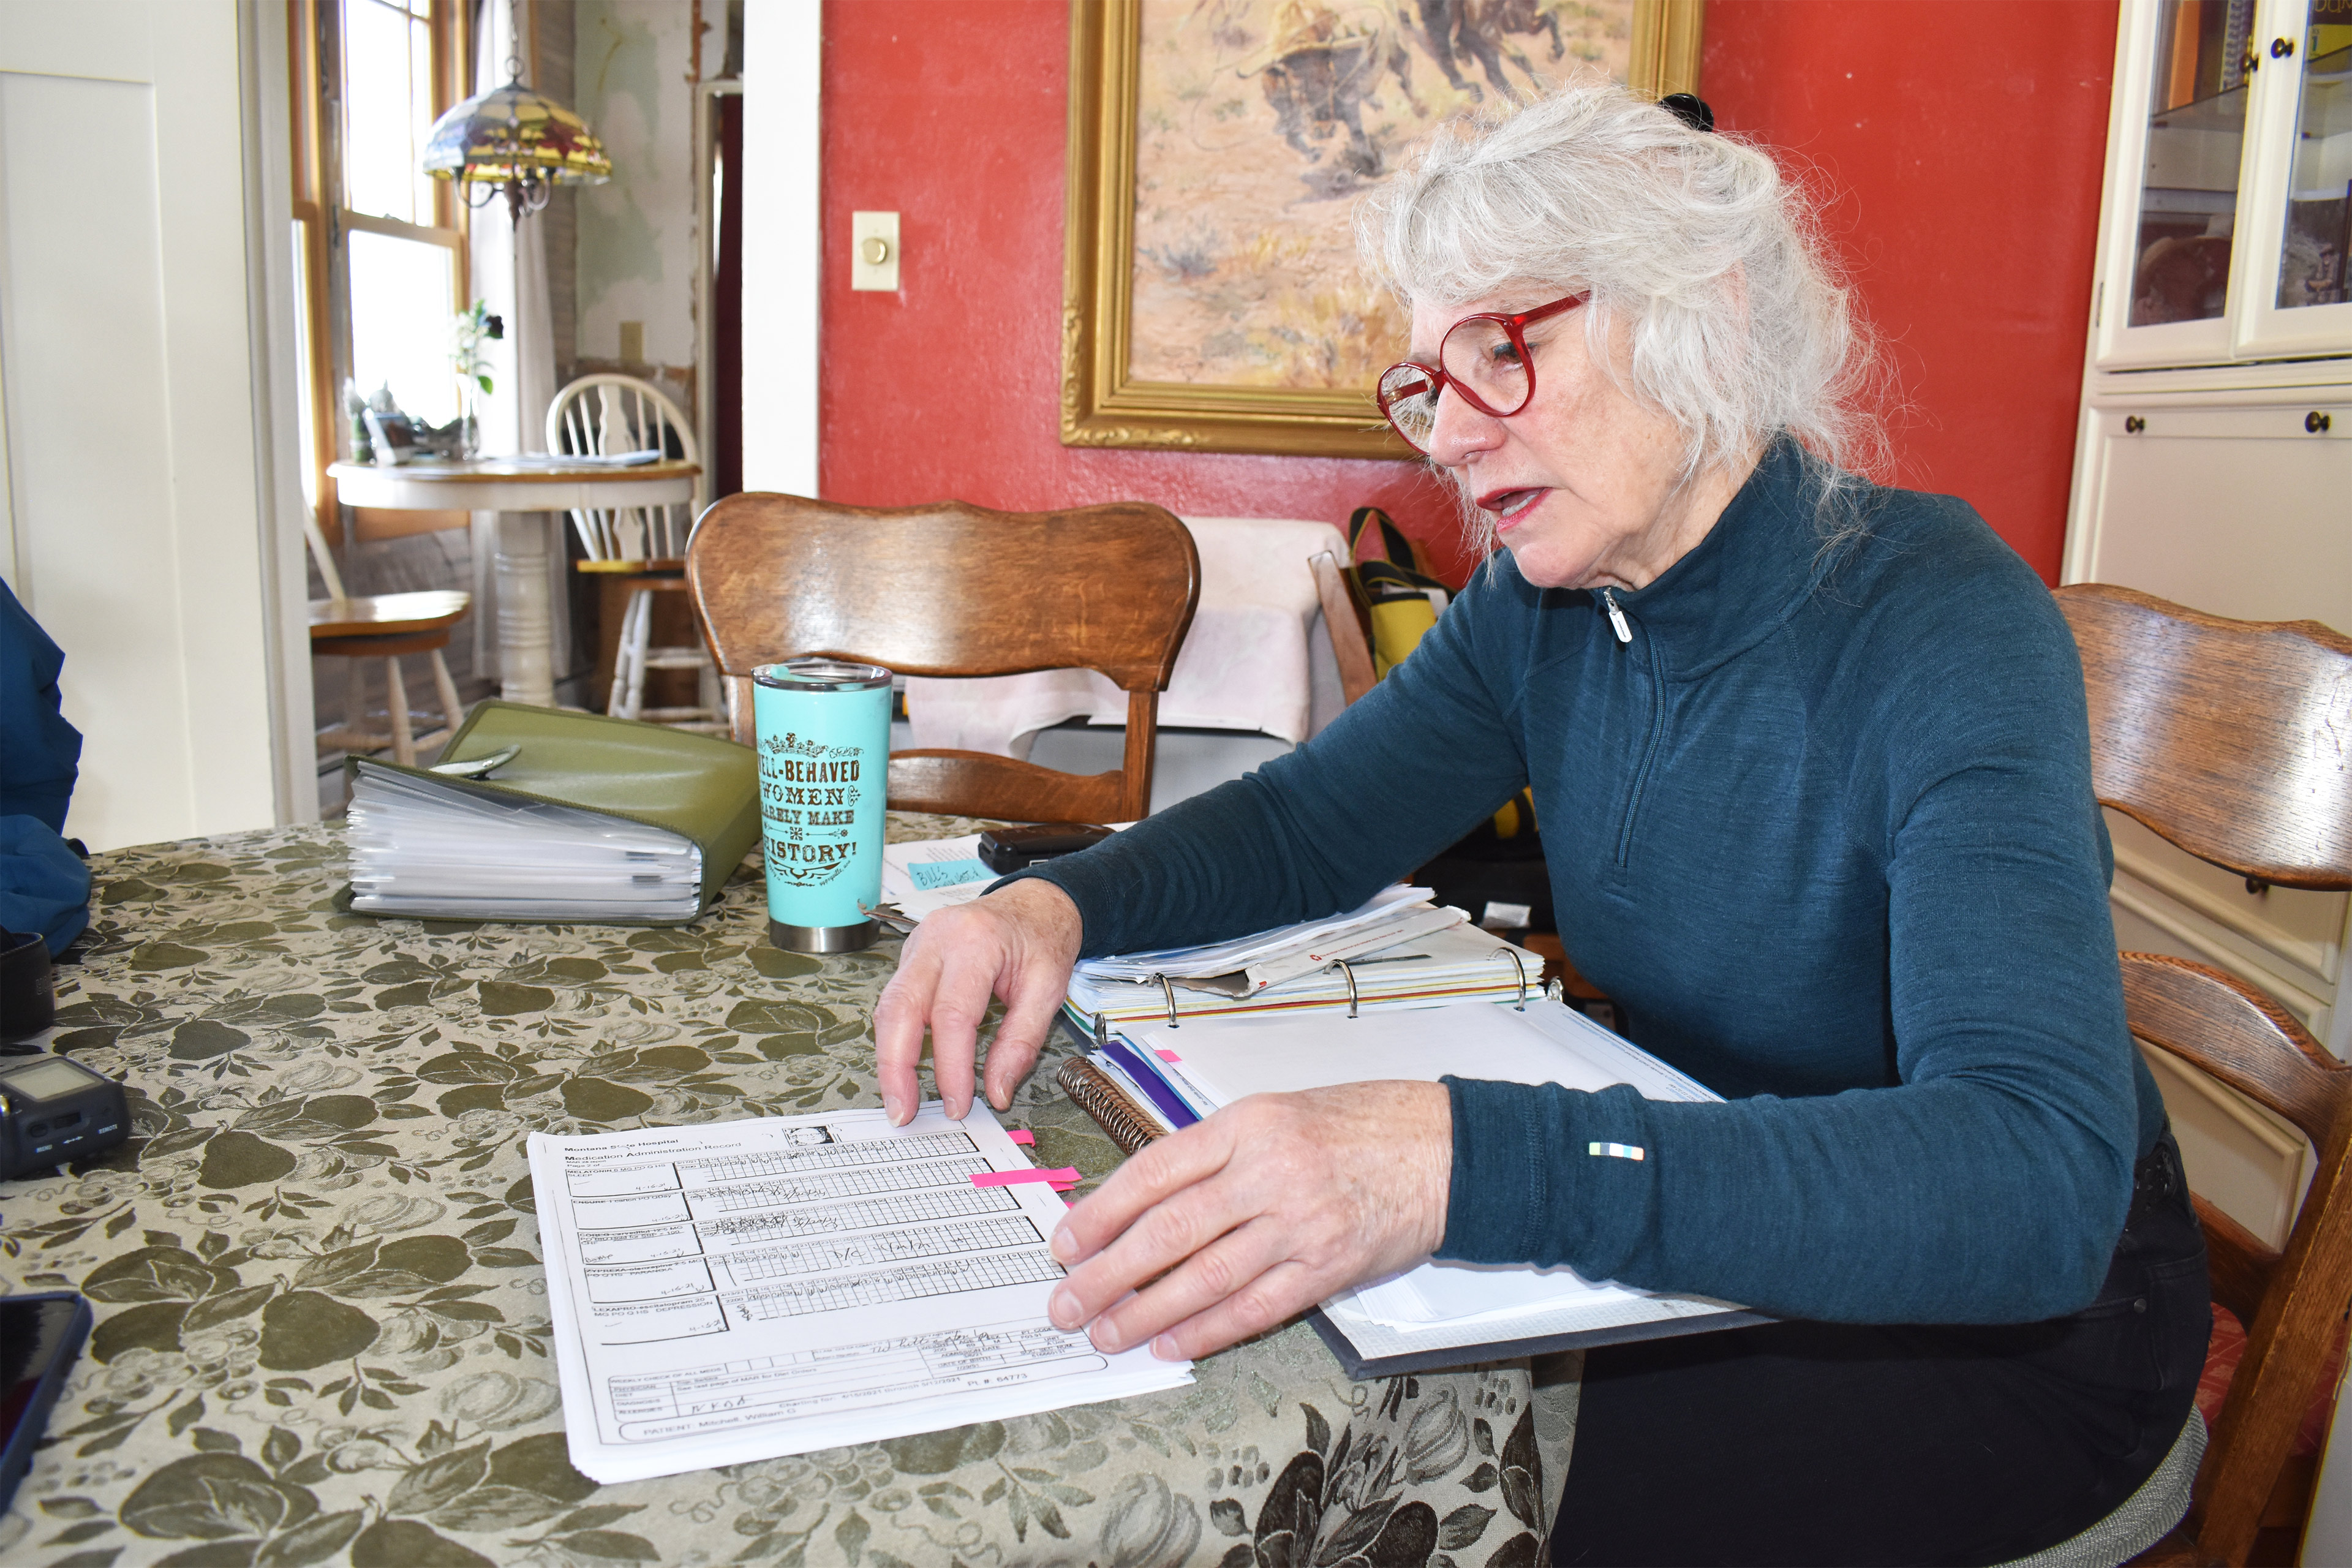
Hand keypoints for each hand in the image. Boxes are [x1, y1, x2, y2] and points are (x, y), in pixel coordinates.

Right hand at [871, 878, 1082, 1124]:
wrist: (1034, 903)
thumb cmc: (1042, 939)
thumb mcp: (1049, 988)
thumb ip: (1022, 1042)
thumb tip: (996, 1092)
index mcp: (975, 941)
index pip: (952, 1014)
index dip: (951, 1067)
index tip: (959, 1104)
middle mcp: (936, 937)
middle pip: (899, 1007)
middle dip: (896, 1066)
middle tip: (904, 1112)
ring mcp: (918, 943)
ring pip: (888, 1005)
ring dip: (889, 1057)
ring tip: (899, 1098)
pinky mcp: (911, 956)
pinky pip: (895, 1000)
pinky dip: (896, 1038)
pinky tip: (904, 1067)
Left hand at [1046, 1080, 1451, 1359]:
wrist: (1444, 1148)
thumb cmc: (1360, 1125)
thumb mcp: (1276, 1112)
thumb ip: (1215, 1151)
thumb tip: (1144, 1201)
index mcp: (1247, 1124)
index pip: (1154, 1171)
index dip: (1101, 1211)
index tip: (1066, 1242)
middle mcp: (1268, 1171)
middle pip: (1168, 1230)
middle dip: (1107, 1272)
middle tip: (1068, 1301)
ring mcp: (1298, 1222)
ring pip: (1204, 1276)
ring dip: (1146, 1312)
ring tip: (1107, 1332)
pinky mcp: (1326, 1266)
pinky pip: (1254, 1307)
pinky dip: (1207, 1330)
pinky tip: (1172, 1343)